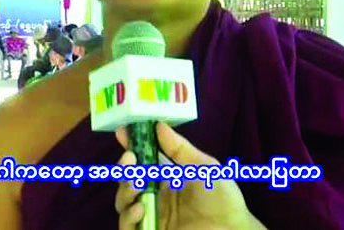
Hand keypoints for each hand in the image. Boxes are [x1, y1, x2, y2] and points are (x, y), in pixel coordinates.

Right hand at [115, 122, 266, 229]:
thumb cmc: (221, 197)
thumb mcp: (202, 166)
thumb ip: (179, 148)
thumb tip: (158, 125)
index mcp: (167, 178)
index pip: (142, 160)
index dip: (131, 145)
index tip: (122, 132)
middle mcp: (155, 196)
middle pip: (128, 180)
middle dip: (124, 168)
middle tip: (129, 158)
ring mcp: (151, 217)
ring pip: (123, 203)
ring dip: (124, 190)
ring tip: (136, 183)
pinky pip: (128, 227)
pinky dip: (129, 216)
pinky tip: (141, 206)